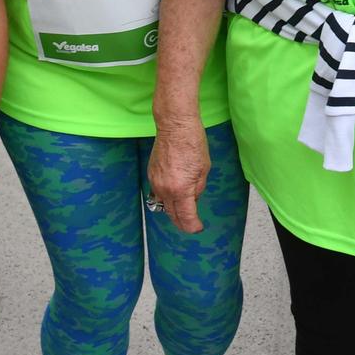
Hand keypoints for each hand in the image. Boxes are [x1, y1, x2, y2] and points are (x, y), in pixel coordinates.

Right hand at [148, 119, 211, 233]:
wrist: (175, 126)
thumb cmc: (193, 144)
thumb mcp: (204, 170)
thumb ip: (198, 189)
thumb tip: (192, 200)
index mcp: (181, 189)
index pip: (186, 217)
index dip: (193, 226)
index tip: (198, 227)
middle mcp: (165, 189)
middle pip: (172, 215)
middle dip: (182, 222)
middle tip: (191, 224)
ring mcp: (156, 182)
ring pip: (163, 205)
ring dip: (173, 211)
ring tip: (184, 212)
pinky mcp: (151, 175)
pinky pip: (158, 193)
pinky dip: (166, 198)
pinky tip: (174, 196)